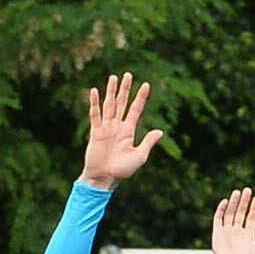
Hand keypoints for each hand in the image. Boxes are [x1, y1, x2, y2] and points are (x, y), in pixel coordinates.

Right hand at [78, 73, 164, 188]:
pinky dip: (94, 103)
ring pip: (109, 105)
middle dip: (125, 89)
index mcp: (129, 131)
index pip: (135, 109)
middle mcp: (117, 126)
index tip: (146, 84)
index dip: (141, 97)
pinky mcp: (95, 132)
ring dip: (111, 91)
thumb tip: (160, 131)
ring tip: (113, 77)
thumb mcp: (139, 156)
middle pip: (122, 103)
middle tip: (128, 74)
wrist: (103, 179)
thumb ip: (148, 142)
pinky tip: (94, 91)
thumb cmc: (122, 171)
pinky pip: (95, 115)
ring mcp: (106, 128)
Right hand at [206, 187, 254, 253]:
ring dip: (234, 203)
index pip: (251, 218)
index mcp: (247, 235)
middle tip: (248, 190)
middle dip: (244, 202)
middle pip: (241, 213)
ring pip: (230, 213)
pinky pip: (218, 218)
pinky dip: (221, 210)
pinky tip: (226, 201)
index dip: (254, 208)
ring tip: (238, 192)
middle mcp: (237, 232)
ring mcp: (227, 231)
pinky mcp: (217, 232)